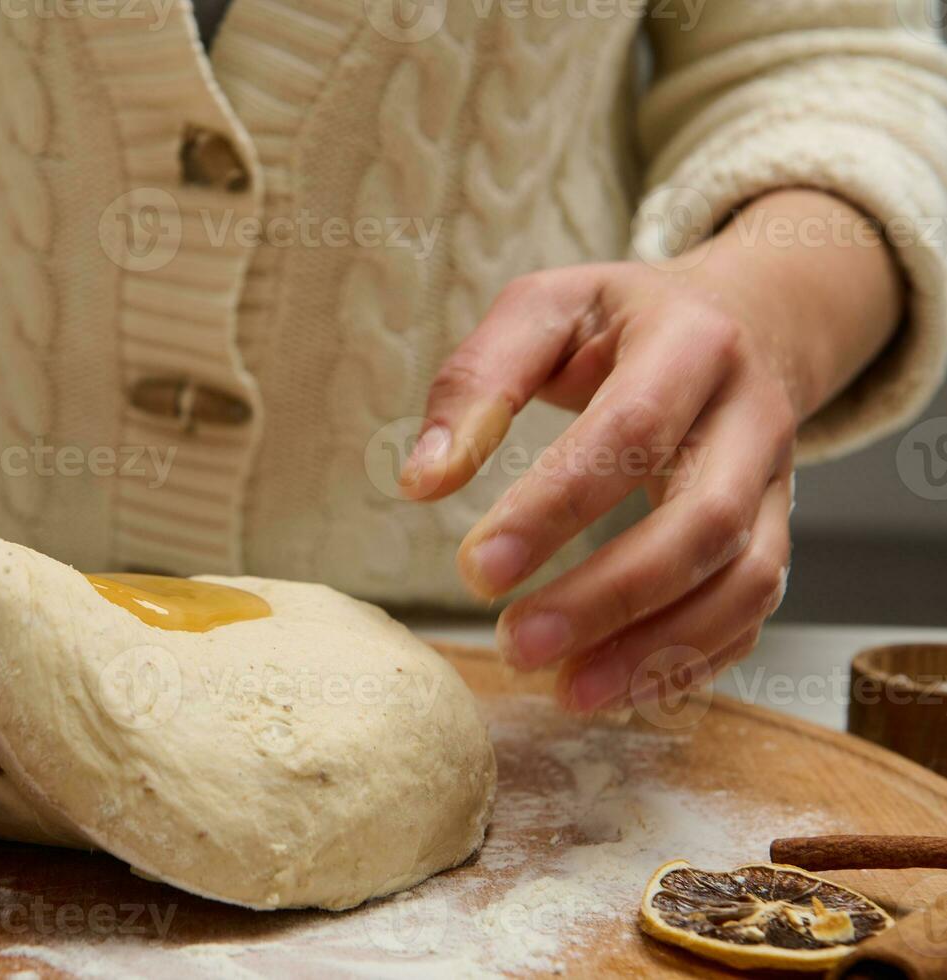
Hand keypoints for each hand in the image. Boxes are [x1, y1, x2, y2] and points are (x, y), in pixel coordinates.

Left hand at [403, 191, 901, 713]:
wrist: (742, 320)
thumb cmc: (616, 322)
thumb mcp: (543, 310)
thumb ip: (477, 382)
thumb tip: (422, 481)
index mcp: (692, 343)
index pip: (629, 432)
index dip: (552, 510)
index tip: (474, 571)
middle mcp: (753, 416)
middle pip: (702, 521)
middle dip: (609, 596)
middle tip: (514, 646)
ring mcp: (778, 483)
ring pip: (745, 582)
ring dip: (657, 649)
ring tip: (565, 693)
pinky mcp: (777, 534)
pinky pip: (754, 612)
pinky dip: (691, 662)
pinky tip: (617, 691)